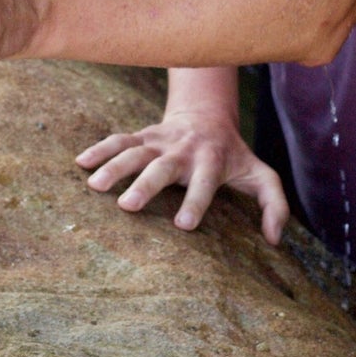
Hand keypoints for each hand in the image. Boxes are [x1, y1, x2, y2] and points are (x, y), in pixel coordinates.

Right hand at [77, 113, 288, 244]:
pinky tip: (80, 162)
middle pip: (162, 167)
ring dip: (113, 166)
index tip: (182, 226)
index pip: (204, 183)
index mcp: (212, 161)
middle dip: (144, 184)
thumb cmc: (235, 156)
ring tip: (94, 186)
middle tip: (126, 206)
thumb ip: (274, 206)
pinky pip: (119, 140)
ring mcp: (160, 140)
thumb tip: (275, 240)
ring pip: (134, 151)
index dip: (195, 202)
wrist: (208, 116)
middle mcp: (183, 150)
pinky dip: (99, 149)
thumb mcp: (263, 176)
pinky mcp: (143, 135)